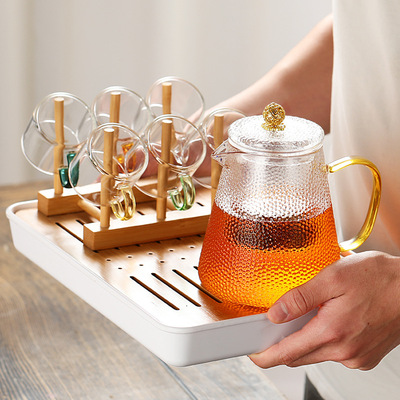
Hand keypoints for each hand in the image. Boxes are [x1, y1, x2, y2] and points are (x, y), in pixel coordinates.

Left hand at [249, 251, 399, 369]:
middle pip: (300, 356)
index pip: (287, 353)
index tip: (254, 355)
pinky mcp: (365, 356)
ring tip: (313, 312)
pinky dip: (325, 339)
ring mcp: (357, 357)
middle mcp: (345, 351)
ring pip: (317, 353)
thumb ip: (300, 297)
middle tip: (278, 324)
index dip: (266, 356)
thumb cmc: (380, 279)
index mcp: (332, 331)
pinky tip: (331, 319)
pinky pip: (335, 352)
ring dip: (306, 338)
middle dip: (284, 343)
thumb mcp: (333, 278)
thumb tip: (276, 313)